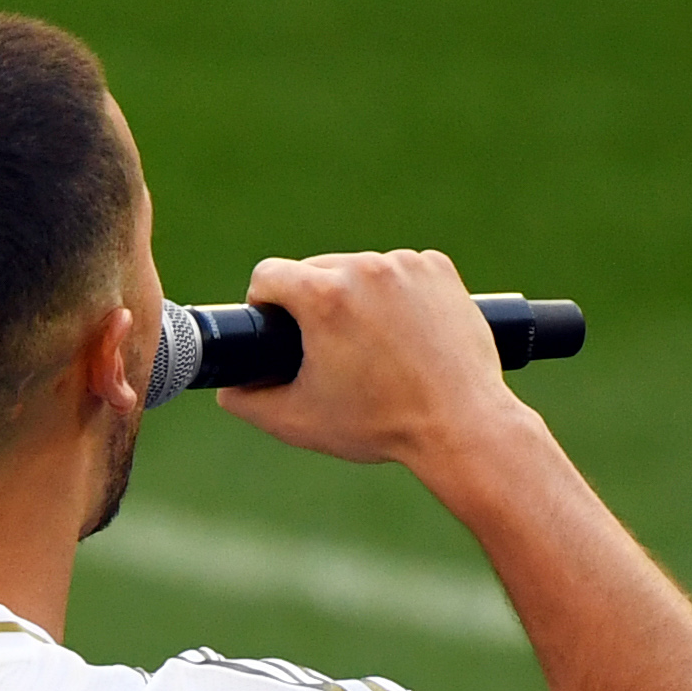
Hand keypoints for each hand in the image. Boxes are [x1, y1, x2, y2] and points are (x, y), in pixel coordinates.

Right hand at [216, 250, 533, 471]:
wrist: (463, 426)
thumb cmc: (380, 426)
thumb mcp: (298, 420)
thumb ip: (246, 400)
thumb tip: (228, 386)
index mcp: (324, 295)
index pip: (268, 276)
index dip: (264, 306)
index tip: (278, 331)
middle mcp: (364, 267)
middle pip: (314, 270)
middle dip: (312, 303)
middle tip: (329, 348)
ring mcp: (406, 264)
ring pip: (358, 269)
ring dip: (356, 296)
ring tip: (372, 344)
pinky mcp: (438, 268)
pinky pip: (400, 270)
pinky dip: (396, 293)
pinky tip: (404, 331)